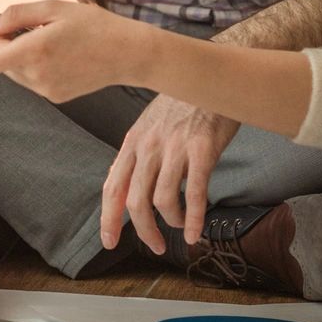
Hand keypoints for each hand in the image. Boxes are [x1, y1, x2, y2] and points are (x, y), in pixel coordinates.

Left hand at [0, 0, 150, 103]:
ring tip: (54, 43)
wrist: (129, 53)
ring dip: (21, 54)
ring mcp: (45, 90)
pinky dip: (36, 66)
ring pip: (12, 69)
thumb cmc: (92, 23)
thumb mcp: (55, 6)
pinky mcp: (53, 96)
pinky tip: (64, 58)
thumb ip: (16, 14)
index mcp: (34, 49)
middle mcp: (36, 74)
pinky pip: (29, 79)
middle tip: (38, 28)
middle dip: (6, 42)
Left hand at [101, 96, 239, 254]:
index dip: (108, 218)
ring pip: (162, 201)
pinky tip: (196, 233)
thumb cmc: (183, 102)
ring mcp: (175, 147)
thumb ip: (135, 152)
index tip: (110, 241)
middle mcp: (149, 146)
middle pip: (135, 201)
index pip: (112, 186)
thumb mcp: (149, 123)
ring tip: (182, 227)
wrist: (212, 75)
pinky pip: (194, 193)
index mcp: (133, 141)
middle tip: (157, 246)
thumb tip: (115, 179)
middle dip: (144, 231)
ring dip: (172, 223)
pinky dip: (195, 219)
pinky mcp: (202, 149)